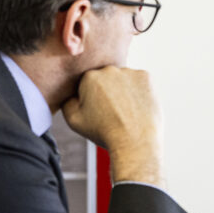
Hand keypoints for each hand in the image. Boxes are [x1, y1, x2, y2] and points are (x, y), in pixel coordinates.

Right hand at [62, 67, 164, 185]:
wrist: (135, 142)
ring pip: (124, 78)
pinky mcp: (147, 77)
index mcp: (89, 77)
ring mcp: (130, 72)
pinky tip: (137, 106)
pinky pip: (140, 81)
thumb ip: (67, 100)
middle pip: (106, 78)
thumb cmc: (104, 133)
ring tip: (126, 110)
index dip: (93, 98)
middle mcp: (109, 69)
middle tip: (113, 111)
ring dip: (124, 89)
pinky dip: (139, 90)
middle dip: (108, 91)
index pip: (88, 82)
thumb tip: (70, 89)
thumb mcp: (74, 120)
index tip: (99, 111)